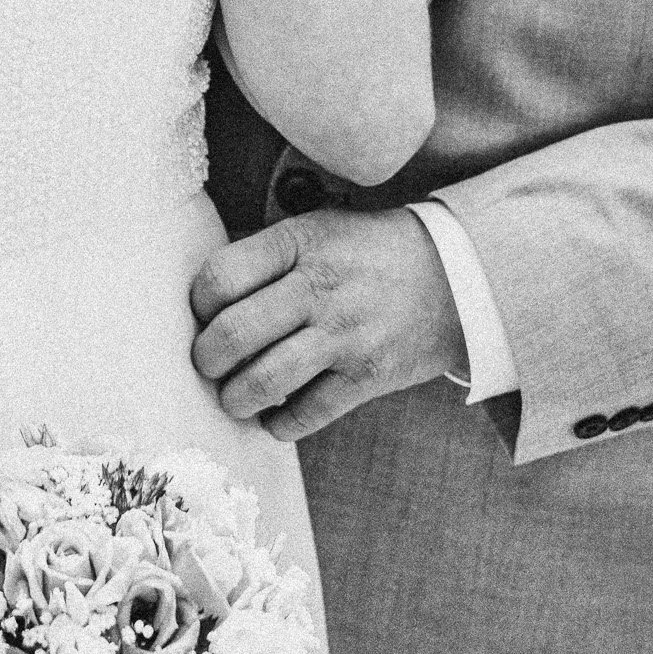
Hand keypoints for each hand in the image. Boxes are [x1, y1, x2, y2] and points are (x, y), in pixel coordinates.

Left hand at [190, 208, 466, 440]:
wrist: (454, 276)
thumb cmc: (368, 253)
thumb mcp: (319, 229)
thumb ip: (267, 256)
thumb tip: (206, 297)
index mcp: (301, 243)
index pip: (221, 277)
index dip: (198, 303)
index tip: (204, 313)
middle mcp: (320, 288)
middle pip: (233, 334)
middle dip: (206, 359)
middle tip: (209, 363)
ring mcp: (345, 336)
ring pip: (262, 382)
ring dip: (236, 398)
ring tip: (236, 395)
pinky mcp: (367, 378)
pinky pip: (303, 417)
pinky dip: (278, 424)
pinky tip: (276, 412)